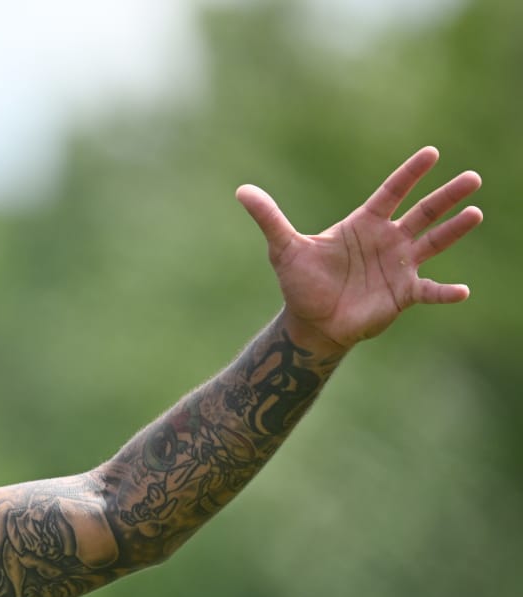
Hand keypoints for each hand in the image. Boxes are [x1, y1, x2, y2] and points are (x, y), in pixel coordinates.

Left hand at [236, 146, 481, 352]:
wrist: (311, 321)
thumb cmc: (300, 282)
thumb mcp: (283, 248)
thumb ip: (269, 218)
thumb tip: (241, 190)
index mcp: (364, 224)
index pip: (392, 192)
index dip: (411, 173)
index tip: (432, 153)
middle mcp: (388, 240)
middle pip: (423, 212)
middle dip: (446, 196)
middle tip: (472, 178)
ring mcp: (399, 266)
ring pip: (434, 243)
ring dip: (454, 230)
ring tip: (476, 212)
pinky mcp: (403, 294)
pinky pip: (429, 291)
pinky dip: (445, 292)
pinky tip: (463, 291)